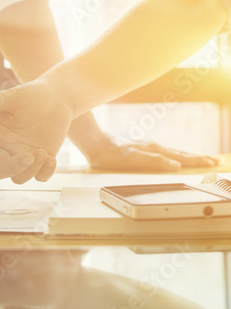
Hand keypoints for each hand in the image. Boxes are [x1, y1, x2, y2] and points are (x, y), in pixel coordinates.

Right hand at [0, 79, 72, 183]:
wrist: (57, 98)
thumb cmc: (31, 95)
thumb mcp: (11, 97)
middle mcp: (6, 148)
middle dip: (12, 167)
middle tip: (29, 156)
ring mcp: (24, 156)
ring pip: (19, 178)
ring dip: (31, 169)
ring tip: (44, 153)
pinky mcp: (41, 161)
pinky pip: (39, 177)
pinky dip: (45, 173)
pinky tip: (52, 159)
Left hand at [88, 141, 217, 170]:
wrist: (95, 144)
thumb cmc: (111, 153)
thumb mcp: (132, 159)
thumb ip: (153, 161)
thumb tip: (175, 165)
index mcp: (154, 150)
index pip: (180, 157)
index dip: (196, 161)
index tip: (211, 164)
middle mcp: (153, 147)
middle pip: (180, 153)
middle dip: (197, 158)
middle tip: (213, 161)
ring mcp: (147, 147)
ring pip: (172, 152)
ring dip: (187, 156)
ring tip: (199, 158)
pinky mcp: (140, 148)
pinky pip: (163, 152)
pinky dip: (174, 155)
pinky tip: (172, 157)